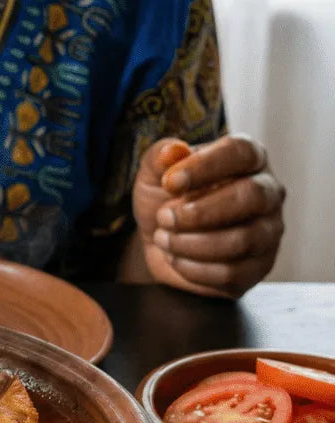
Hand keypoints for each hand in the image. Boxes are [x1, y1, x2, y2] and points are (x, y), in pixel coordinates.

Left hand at [131, 134, 284, 297]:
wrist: (161, 241)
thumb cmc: (165, 199)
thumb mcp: (154, 173)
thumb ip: (159, 157)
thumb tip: (173, 151)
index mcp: (247, 158)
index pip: (241, 152)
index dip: (204, 166)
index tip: (169, 182)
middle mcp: (267, 192)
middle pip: (252, 196)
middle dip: (199, 211)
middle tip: (163, 217)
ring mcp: (268, 231)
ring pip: (243, 239)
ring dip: (191, 242)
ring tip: (163, 238)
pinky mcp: (258, 267)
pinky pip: (232, 272)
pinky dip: (193, 267)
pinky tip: (174, 258)